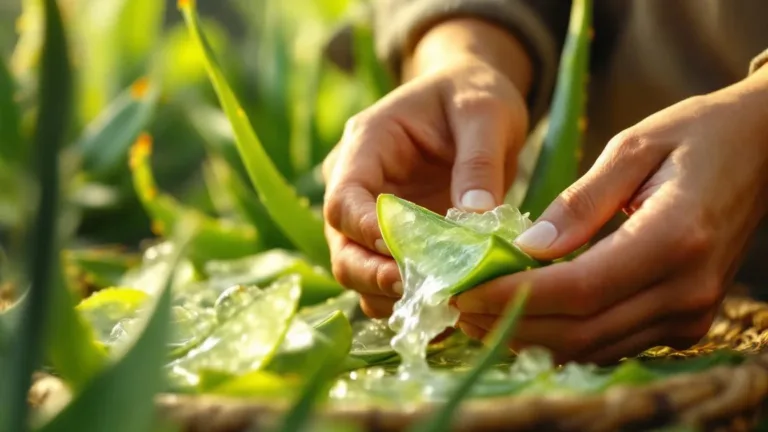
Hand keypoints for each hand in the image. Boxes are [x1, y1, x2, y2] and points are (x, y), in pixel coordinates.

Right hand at [322, 19, 532, 318]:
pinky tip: (449, 313)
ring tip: (444, 308)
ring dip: (394, 298)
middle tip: (426, 296)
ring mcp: (372, 218)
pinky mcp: (394, 240)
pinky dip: (413, 301)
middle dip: (376, 278)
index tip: (406, 258)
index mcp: (366, 145)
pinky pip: (389, 280)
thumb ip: (479, 162)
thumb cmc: (473, 95)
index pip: (343, 201)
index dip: (367, 235)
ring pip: (360, 272)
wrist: (472, 101)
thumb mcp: (486, 113)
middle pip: (342, 248)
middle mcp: (357, 185)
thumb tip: (474, 219)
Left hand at [455, 67, 767, 363]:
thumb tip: (527, 248)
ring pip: (594, 347)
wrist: (763, 150)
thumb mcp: (632, 147)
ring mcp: (691, 314)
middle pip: (581, 330)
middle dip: (510, 324)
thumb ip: (579, 203)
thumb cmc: (696, 135)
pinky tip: (524, 317)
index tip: (463, 291)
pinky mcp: (686, 322)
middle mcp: (687, 289)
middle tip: (457, 309)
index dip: (514, 297)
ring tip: (478, 315)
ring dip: (531, 337)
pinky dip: (563, 336)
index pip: (578, 289)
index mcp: (675, 239)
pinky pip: (612, 343)